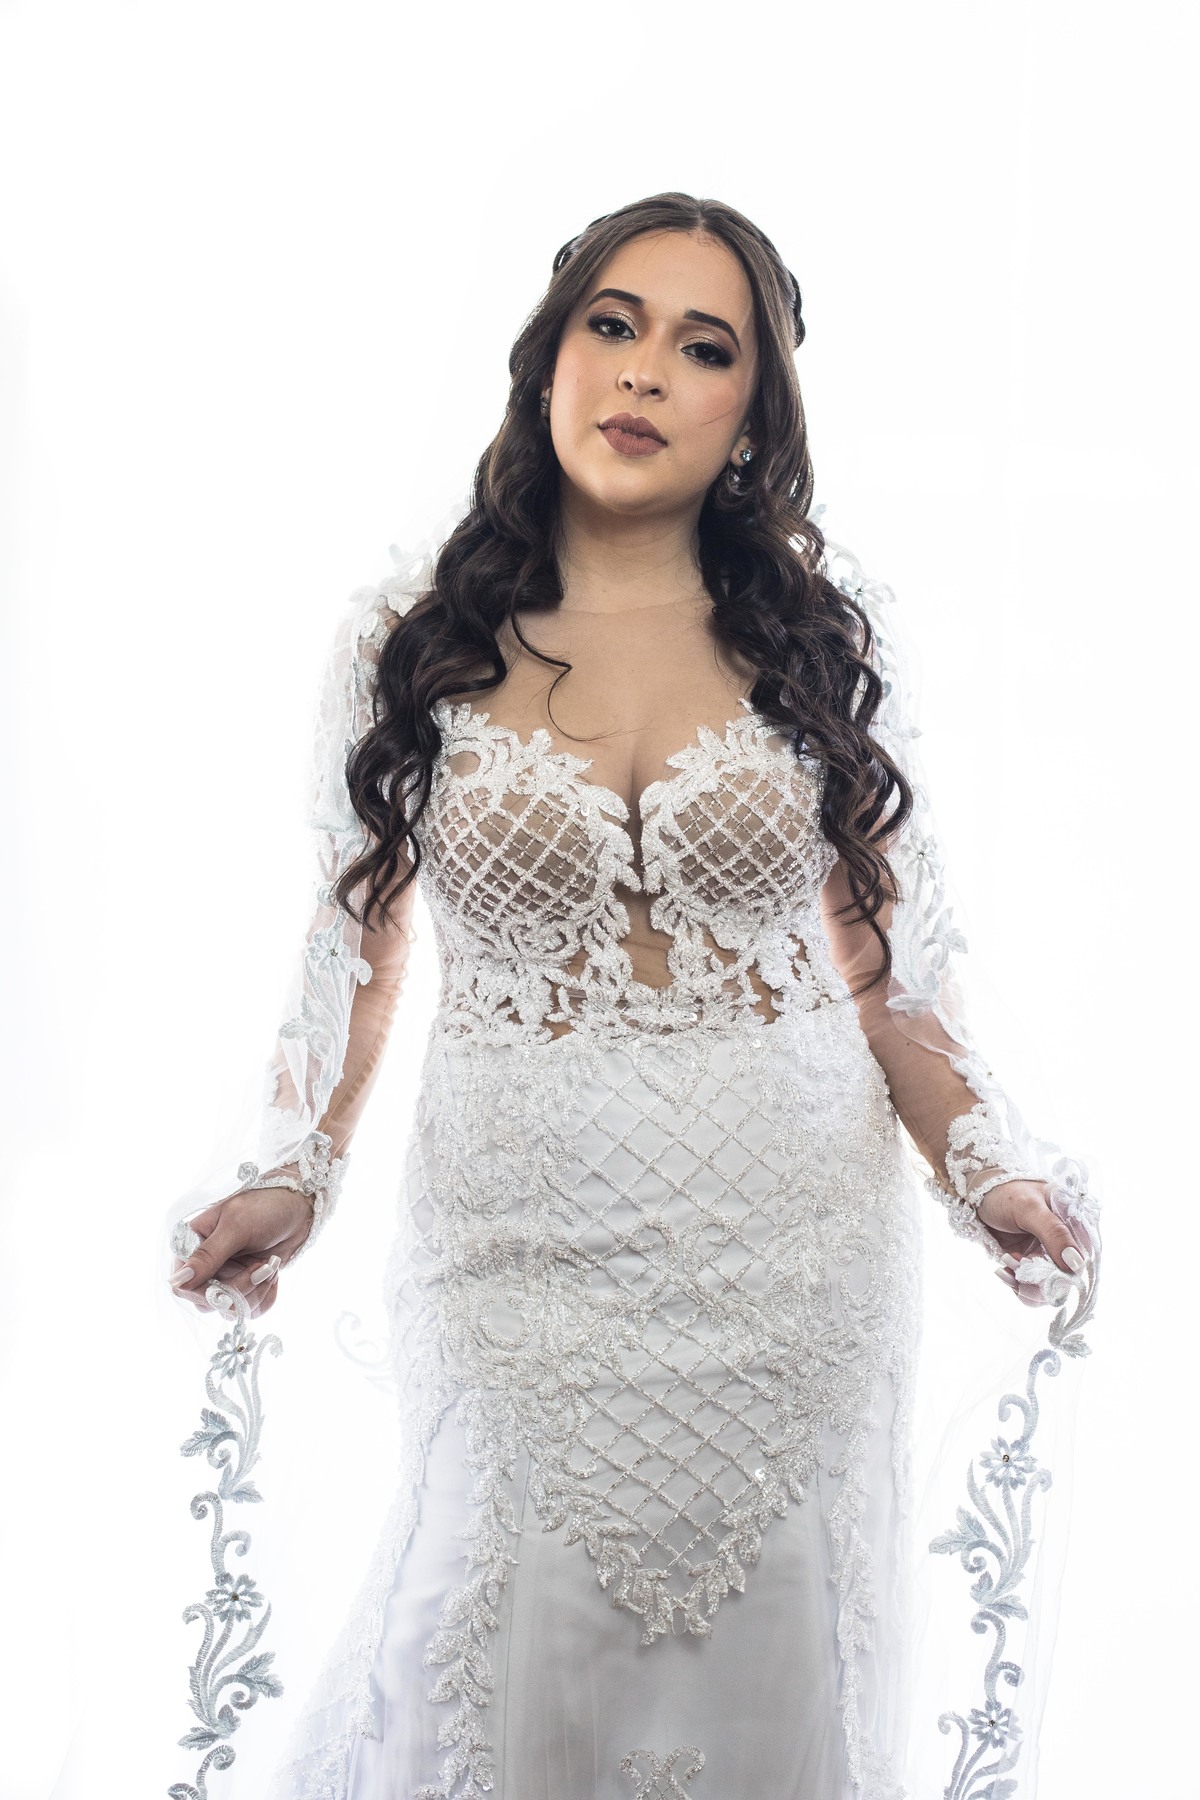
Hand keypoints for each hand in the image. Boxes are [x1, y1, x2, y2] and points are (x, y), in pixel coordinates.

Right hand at [168, 1185, 313, 1316]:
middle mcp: (204, 1265)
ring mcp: (225, 1277)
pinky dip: (266, 1295)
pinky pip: (249, 1310)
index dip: (208, 1293)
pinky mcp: (244, 1286)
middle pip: (209, 1302)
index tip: (237, 1281)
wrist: (297, 1207)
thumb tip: (176, 1282)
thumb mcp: (236, 1226)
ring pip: (230, 1309)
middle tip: (263, 1266)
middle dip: (241, 1289)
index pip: (183, 1287)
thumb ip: (208, 1255)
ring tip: (271, 1265)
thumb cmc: (264, 1206)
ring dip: (257, 1291)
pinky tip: (273, 1273)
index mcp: (192, 1245)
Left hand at [973, 1178, 1085, 1275]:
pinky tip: (1003, 1271)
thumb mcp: (1029, 1208)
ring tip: (1006, 1262)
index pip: (1084, 1258)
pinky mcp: (1034, 1264)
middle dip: (1039, 1279)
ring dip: (1026, 1283)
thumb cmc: (1006, 1193)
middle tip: (1015, 1263)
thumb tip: (1077, 1264)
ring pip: (1049, 1287)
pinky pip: (1033, 1286)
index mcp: (1076, 1222)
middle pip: (1067, 1278)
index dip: (1067, 1273)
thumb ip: (1054, 1233)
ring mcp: (1051, 1255)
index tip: (1043, 1272)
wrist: (981, 1197)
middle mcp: (1068, 1242)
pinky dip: (1018, 1284)